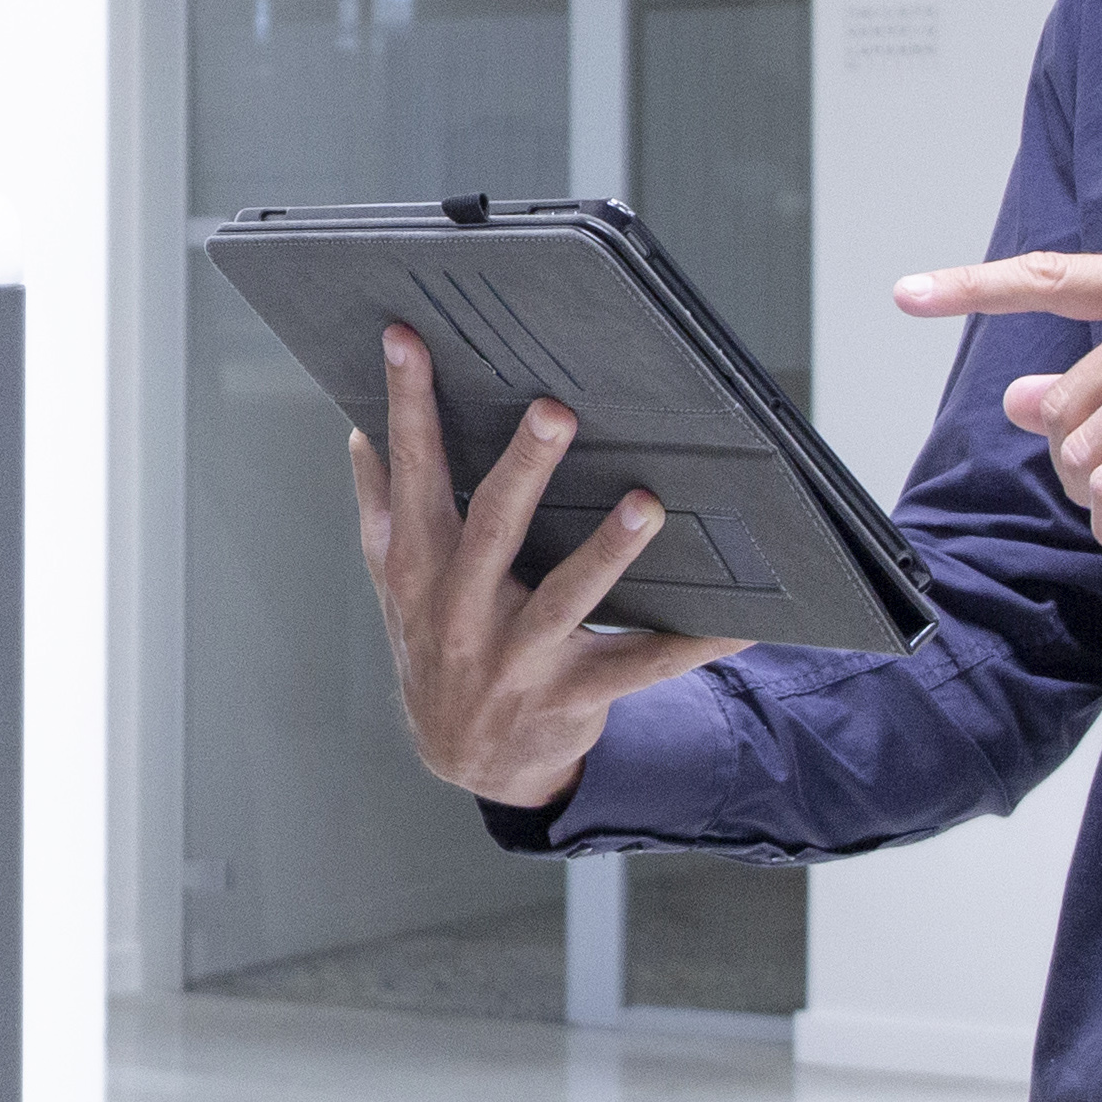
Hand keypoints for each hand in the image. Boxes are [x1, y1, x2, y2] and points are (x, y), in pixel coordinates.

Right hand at [350, 323, 748, 808]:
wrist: (464, 761)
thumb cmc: (434, 647)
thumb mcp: (395, 583)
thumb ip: (381, 509)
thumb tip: (361, 434)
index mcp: (421, 568)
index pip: (413, 474)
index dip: (408, 407)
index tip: (409, 340)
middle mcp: (463, 610)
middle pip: (494, 529)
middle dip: (525, 469)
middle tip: (555, 411)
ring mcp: (518, 658)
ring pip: (567, 599)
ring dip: (608, 553)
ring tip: (646, 504)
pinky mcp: (573, 695)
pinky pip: (642, 667)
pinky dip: (694, 644)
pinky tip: (741, 618)